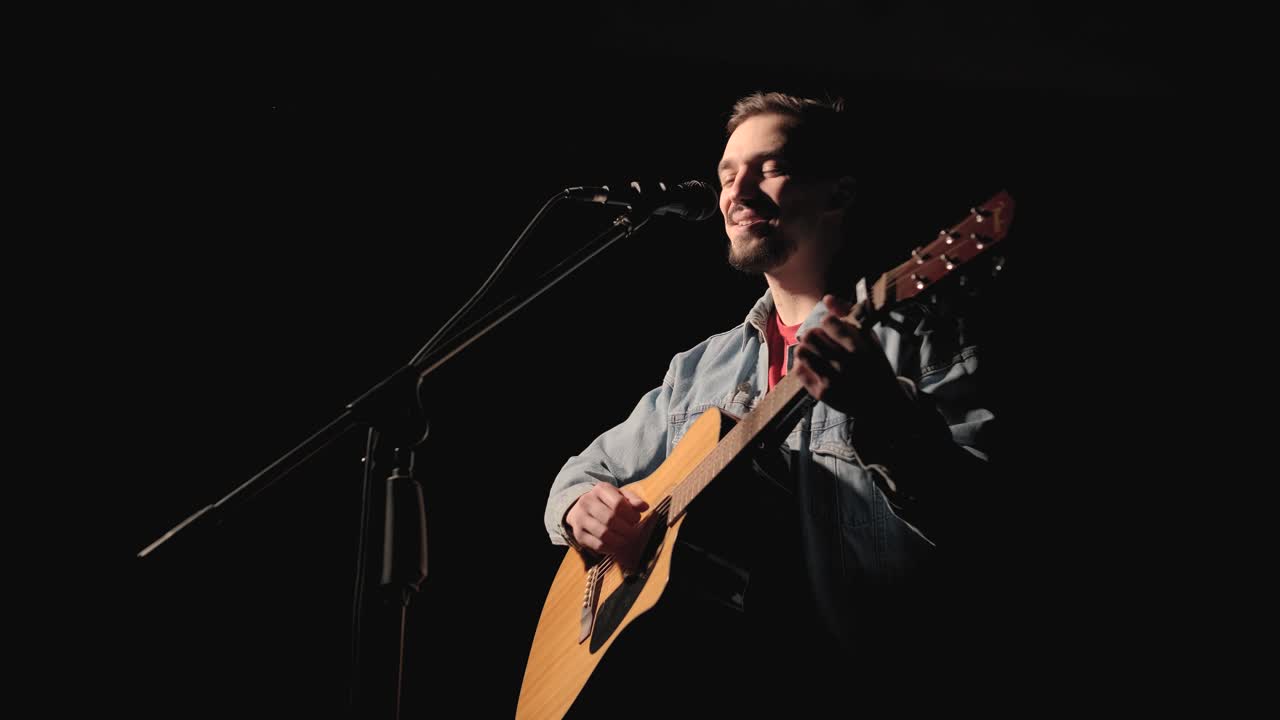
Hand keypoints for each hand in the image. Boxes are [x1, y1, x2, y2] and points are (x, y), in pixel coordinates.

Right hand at [565, 482, 649, 567]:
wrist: (581, 509)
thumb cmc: (607, 503)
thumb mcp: (619, 496)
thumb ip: (633, 500)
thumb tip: (644, 507)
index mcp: (599, 489)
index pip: (618, 503)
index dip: (631, 514)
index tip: (636, 519)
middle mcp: (586, 502)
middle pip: (610, 519)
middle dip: (626, 528)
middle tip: (633, 531)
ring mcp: (580, 519)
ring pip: (603, 534)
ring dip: (620, 539)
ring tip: (626, 538)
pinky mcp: (578, 534)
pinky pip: (597, 545)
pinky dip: (611, 547)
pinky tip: (616, 544)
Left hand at [792, 294, 913, 421]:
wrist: (881, 401)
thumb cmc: (874, 365)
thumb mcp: (870, 339)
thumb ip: (849, 316)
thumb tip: (827, 297)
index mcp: (858, 348)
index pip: (827, 321)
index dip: (827, 321)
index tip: (832, 327)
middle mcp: (844, 364)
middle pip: (810, 335)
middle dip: (814, 334)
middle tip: (821, 339)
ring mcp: (832, 380)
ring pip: (802, 352)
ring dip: (807, 348)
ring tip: (816, 351)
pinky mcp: (821, 394)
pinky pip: (799, 370)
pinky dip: (804, 365)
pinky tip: (815, 366)